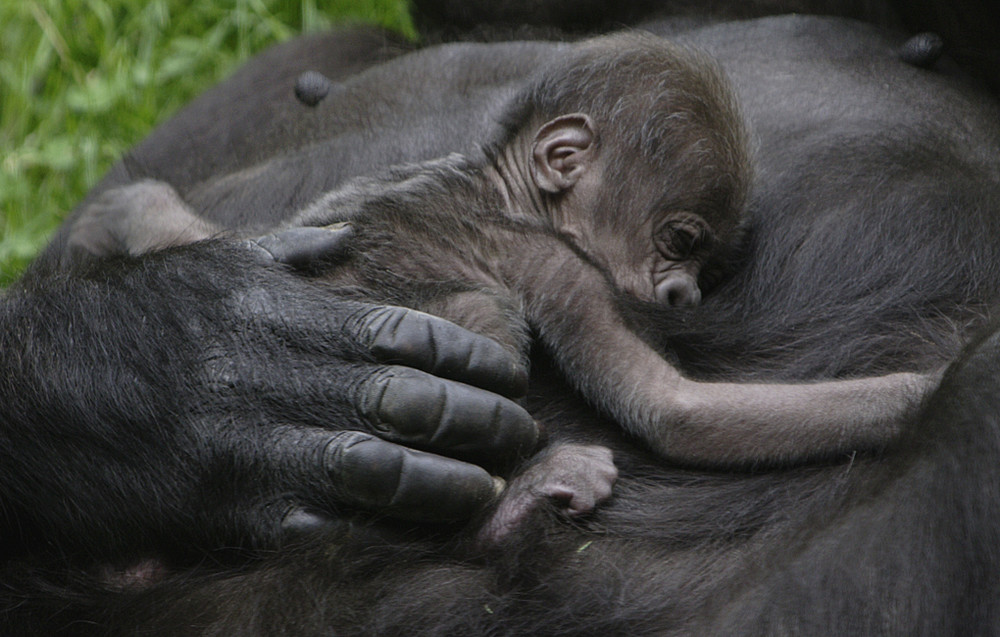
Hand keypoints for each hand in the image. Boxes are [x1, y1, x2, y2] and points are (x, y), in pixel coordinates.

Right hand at [1, 228, 536, 559]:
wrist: (19, 403)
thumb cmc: (121, 330)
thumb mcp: (199, 269)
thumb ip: (279, 252)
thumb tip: (339, 239)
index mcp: (279, 311)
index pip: (408, 333)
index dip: (472, 358)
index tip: (510, 376)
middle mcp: (278, 371)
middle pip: (414, 398)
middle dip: (482, 418)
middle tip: (523, 432)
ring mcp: (257, 443)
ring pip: (389, 464)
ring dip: (452, 481)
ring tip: (489, 488)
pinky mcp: (232, 509)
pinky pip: (331, 517)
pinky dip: (386, 523)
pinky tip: (423, 526)